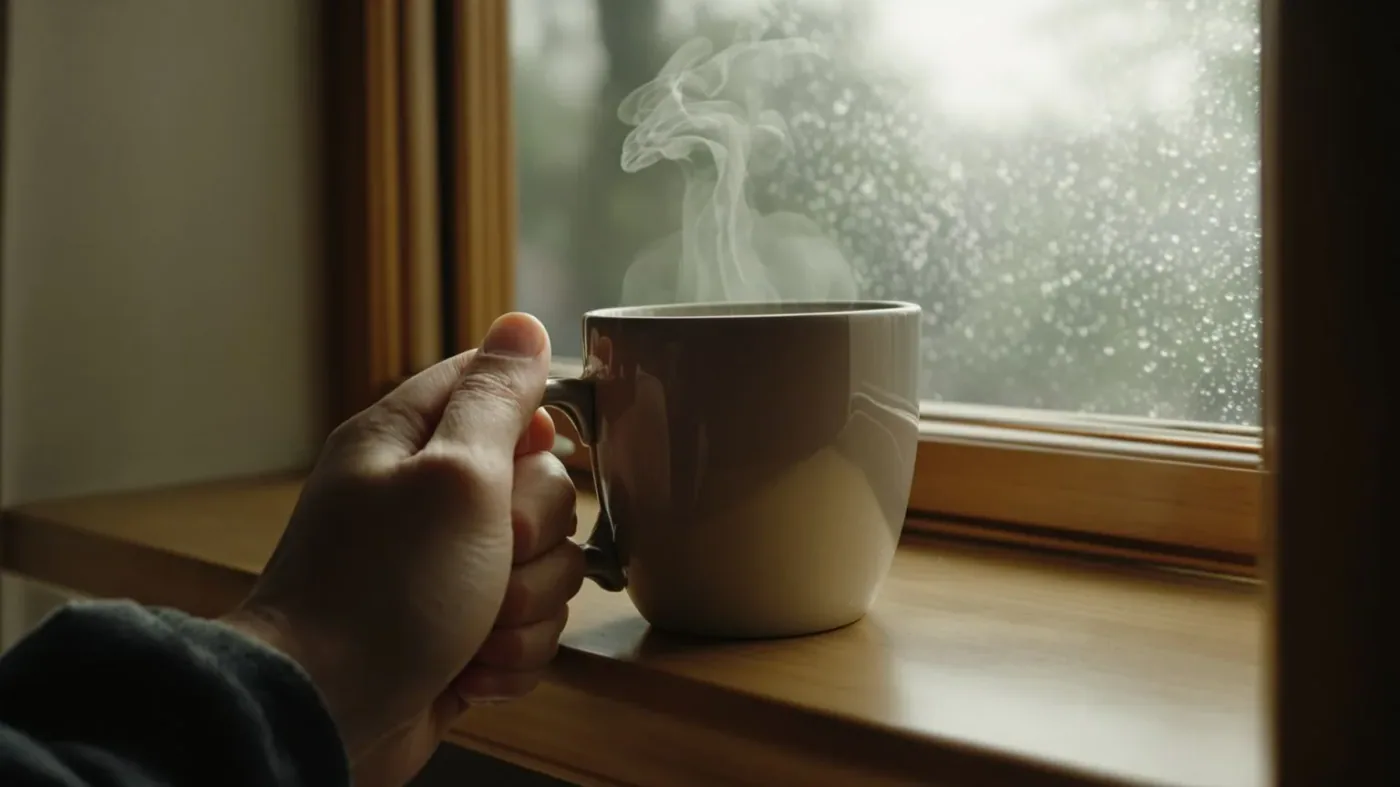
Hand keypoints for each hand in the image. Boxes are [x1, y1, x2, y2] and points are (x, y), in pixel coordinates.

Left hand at [223, 313, 584, 785]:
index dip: (534, 423)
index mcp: (408, 441)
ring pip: (546, 566)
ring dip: (527, 606)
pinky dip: (512, 655)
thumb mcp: (452, 477)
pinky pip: (530, 628)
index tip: (532, 458)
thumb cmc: (382, 593)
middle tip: (492, 556)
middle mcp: (426, 500)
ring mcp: (445, 571)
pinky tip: (472, 669)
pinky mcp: (462, 633)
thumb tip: (523, 324)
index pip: (494, 387)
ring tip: (475, 627)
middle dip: (534, 536)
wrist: (324, 717)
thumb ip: (496, 399)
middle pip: (541, 485)